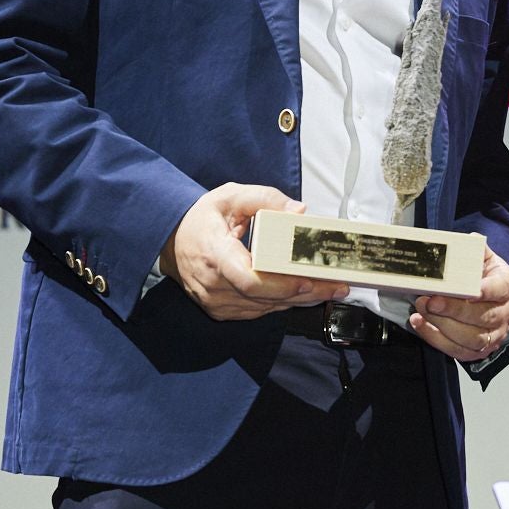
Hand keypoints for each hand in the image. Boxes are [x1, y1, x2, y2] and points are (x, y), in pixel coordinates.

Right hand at [160, 184, 349, 321]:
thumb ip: (266, 199)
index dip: (282, 285)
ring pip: (266, 307)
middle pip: (266, 298)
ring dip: (299, 300)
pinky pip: (258, 311)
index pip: (250, 280)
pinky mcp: (221, 311)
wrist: (171, 241)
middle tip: (337, 285)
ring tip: (330, 289)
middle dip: (306, 292)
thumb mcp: (230, 197)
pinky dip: (282, 302)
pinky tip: (304, 293)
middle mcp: (213, 285)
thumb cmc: (201, 219)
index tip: (308, 280)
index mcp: (214, 255)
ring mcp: (216, 303)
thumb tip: (299, 211)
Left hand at [410, 246, 508, 362]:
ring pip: (471, 338)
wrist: (494, 298)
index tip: (469, 290)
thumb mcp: (484, 258)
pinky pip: (458, 351)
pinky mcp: (480, 350)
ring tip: (420, 312)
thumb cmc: (484, 276)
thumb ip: (475, 249)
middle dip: (454, 310)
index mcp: (508, 286)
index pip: (500, 289)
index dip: (485, 291)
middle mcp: (506, 313)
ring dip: (442, 327)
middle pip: (483, 317)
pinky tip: (420, 324)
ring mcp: (495, 335)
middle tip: (430, 301)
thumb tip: (467, 240)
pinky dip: (436, 339)